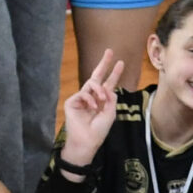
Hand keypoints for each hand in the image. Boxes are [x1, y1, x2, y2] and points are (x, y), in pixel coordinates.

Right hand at [59, 49, 122, 165]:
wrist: (87, 141)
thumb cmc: (98, 131)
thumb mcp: (110, 114)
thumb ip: (111, 99)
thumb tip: (108, 88)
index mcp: (101, 101)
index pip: (108, 84)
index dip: (114, 74)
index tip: (120, 62)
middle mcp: (91, 97)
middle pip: (97, 76)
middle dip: (104, 64)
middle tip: (110, 51)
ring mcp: (80, 99)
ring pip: (91, 84)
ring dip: (99, 89)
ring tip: (102, 98)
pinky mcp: (71, 102)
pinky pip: (83, 93)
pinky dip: (89, 99)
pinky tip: (92, 107)